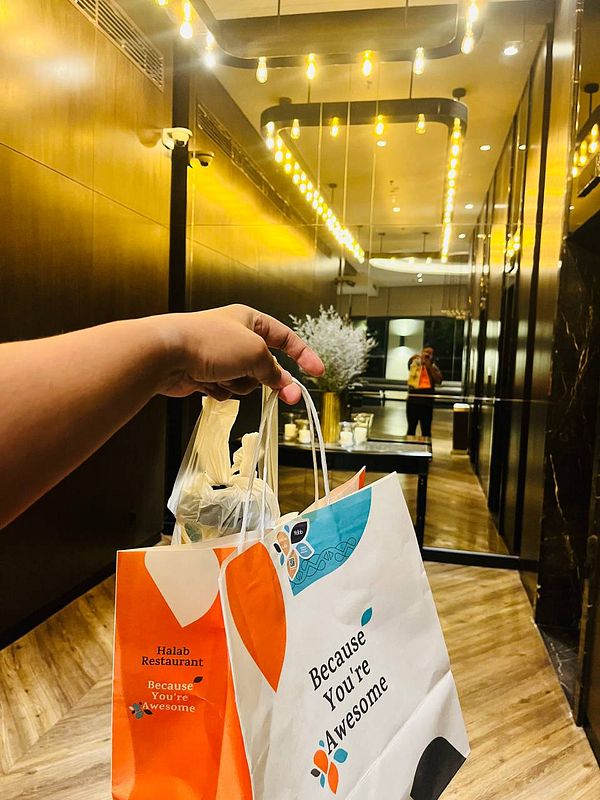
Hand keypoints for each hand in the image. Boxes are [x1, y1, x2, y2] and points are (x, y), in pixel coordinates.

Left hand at [155, 305, 323, 403]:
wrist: (166, 354)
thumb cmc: (209, 342)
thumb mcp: (254, 353)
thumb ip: (272, 370)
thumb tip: (281, 382)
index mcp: (250, 321)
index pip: (285, 338)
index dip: (303, 355)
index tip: (317, 372)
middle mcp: (236, 337)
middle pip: (266, 365)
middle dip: (271, 380)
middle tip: (287, 396)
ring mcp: (220, 357)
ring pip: (246, 381)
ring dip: (240, 385)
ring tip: (223, 377)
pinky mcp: (205, 375)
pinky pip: (226, 390)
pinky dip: (221, 391)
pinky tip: (208, 384)